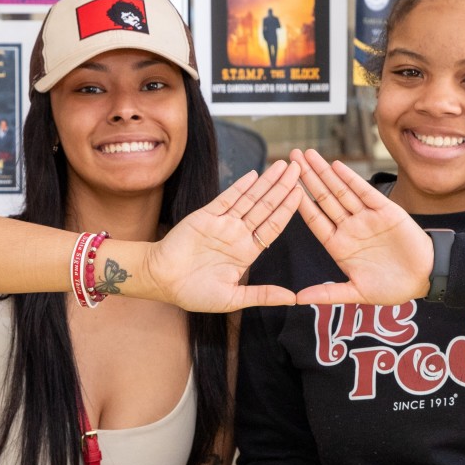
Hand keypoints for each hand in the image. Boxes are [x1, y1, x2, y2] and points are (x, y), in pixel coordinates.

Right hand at [136, 161, 303, 312]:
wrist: (161, 281)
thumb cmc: (194, 293)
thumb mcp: (233, 299)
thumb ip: (263, 295)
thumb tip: (293, 299)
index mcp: (247, 252)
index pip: (273, 226)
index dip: (288, 210)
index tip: (302, 194)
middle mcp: (238, 235)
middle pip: (266, 207)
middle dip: (282, 187)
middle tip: (299, 168)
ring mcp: (222, 223)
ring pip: (249, 199)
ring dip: (266, 182)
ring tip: (282, 165)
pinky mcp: (205, 216)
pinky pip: (226, 199)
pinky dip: (239, 187)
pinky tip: (254, 174)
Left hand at [289, 149, 432, 305]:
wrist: (425, 278)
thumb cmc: (392, 288)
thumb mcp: (357, 292)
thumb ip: (328, 294)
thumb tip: (298, 300)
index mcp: (339, 246)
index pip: (314, 220)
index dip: (299, 203)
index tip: (282, 187)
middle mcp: (350, 228)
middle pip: (323, 198)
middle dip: (307, 178)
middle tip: (291, 157)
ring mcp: (367, 217)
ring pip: (341, 191)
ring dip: (325, 172)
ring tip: (308, 155)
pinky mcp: (386, 210)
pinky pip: (365, 192)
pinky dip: (351, 179)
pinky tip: (337, 166)